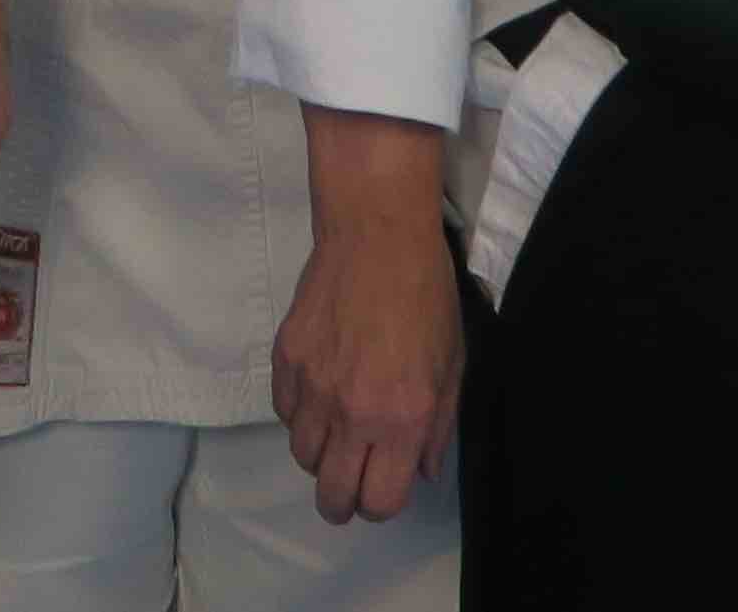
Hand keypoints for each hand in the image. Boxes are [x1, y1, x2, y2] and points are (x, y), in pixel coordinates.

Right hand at [275, 105, 461, 522]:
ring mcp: (314, 388)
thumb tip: (422, 470)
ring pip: (302, 456)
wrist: (376, 234)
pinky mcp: (286, 360)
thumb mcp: (452, 364)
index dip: (381, 503)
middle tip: (350, 482)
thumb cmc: (426, 296)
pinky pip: (284, 413)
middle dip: (343, 500)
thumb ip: (439, 426)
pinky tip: (319, 392)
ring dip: (321, 454)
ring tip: (337, 429)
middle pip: (332, 495)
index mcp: (403, 419)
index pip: (379, 501)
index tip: (383, 486)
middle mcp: (354, 414)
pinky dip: (300, 414)